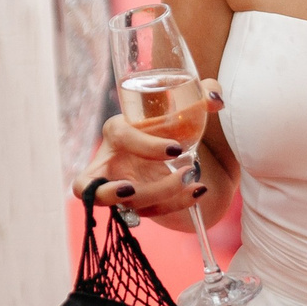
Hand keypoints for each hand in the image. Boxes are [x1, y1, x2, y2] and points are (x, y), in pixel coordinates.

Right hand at [73, 79, 221, 217]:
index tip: (176, 149)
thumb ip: (202, 92)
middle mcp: (108, 163)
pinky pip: (148, 213)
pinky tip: (197, 192)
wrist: (173, 148)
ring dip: (159, 197)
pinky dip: (172, 206)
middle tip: (138, 186)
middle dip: (111, 192)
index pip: (121, 137)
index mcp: (116, 130)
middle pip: (92, 184)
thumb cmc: (169, 122)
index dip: (146, 146)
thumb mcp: (184, 103)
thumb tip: (214, 100)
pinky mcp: (134, 205)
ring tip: (191, 183)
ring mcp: (118, 189)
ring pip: (125, 204)